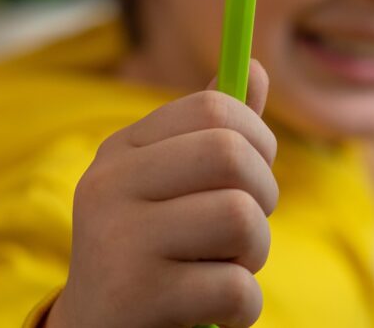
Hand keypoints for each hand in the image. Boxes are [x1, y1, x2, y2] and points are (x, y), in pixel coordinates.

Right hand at [46, 61, 275, 327]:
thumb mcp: (174, 186)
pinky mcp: (136, 297)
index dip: (257, 136)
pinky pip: (235, 287)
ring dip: (254, 254)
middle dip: (263, 194)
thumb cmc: (153, 253)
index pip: (213, 107)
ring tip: (227, 270)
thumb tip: (258, 69)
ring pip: (240, 218)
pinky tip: (215, 311)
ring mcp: (118, 240)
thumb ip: (215, 133)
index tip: (255, 170)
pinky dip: (243, 306)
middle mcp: (110, 185)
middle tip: (247, 227)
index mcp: (122, 149)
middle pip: (230, 154)